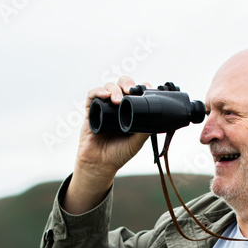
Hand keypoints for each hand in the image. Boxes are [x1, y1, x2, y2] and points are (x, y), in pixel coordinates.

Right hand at [65, 77, 150, 214]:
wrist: (99, 164)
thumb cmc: (118, 154)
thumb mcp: (136, 143)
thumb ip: (145, 131)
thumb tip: (157, 118)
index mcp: (130, 111)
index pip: (136, 93)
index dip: (141, 87)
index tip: (148, 89)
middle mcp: (117, 106)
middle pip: (122, 85)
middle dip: (127, 83)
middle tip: (130, 90)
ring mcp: (104, 107)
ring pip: (108, 87)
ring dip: (114, 89)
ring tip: (117, 100)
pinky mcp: (91, 110)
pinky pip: (92, 95)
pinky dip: (98, 92)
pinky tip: (104, 96)